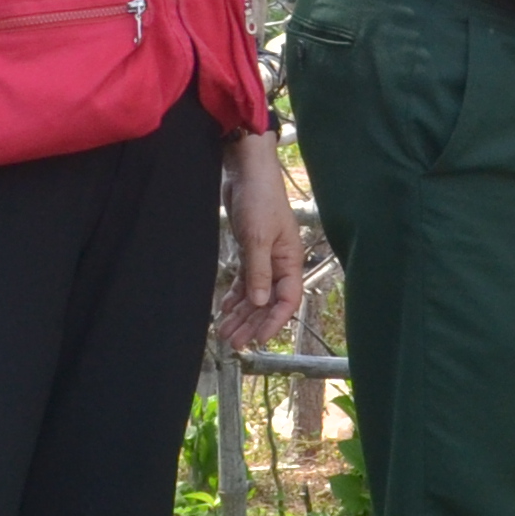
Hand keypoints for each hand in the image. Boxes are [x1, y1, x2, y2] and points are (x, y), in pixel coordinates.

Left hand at [216, 130, 307, 349]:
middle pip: (268, 301)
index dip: (274, 321)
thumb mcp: (258, 237)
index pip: (287, 300)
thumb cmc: (259, 199)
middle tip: (234, 342)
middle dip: (252, 323)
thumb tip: (259, 303)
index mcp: (289, 261)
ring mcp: (264, 257)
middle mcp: (279, 263)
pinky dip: (235, 296)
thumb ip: (258, 272)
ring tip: (225, 331)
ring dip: (241, 314)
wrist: (247, 172)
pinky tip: (224, 309)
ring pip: (254, 294)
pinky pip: (244, 280)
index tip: (258, 339)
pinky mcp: (249, 250)